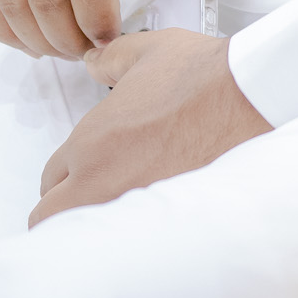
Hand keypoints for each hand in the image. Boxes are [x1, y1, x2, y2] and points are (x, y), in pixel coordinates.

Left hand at [29, 28, 269, 224]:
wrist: (248, 98)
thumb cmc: (204, 77)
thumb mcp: (147, 51)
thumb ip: (109, 59)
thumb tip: (95, 63)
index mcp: (91, 142)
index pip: (50, 177)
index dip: (64, 174)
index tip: (82, 172)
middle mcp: (101, 181)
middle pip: (49, 218)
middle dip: (62, 210)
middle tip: (87, 200)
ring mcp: (131, 207)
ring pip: (85, 238)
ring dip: (90, 229)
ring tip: (113, 220)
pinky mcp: (164, 224)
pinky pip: (127, 246)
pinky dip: (127, 243)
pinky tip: (144, 231)